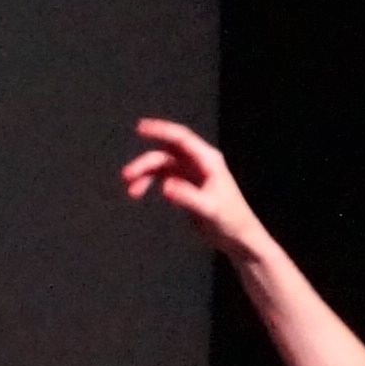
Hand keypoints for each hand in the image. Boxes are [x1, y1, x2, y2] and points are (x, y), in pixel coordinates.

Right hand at [117, 119, 271, 261]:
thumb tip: (165, 186)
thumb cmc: (230, 221)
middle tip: (127, 176)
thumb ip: (187, 197)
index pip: (181, 138)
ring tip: (131, 190)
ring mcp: (191, 173)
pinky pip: (161, 176)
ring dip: (144, 174)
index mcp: (209, 160)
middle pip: (166, 153)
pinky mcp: (185, 185)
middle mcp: (199, 163)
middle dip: (145, 162)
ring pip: (161, 165)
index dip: (161, 130)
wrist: (238, 237)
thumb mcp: (208, 209)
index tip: (140, 128)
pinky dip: (149, 182)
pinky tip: (140, 192)